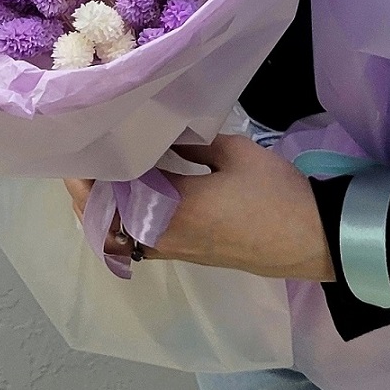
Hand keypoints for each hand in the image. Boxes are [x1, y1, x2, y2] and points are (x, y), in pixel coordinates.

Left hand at [64, 135, 336, 282]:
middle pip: (103, 220)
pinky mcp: (187, 256)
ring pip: (118, 235)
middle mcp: (162, 235)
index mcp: (171, 208)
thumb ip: (193, 142)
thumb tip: (165, 134)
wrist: (313, 240)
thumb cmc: (276, 194)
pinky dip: (123, 220)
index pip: (111, 189)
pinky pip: (138, 241)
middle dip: (84, 191)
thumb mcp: (235, 153)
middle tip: (79, 156)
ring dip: (102, 207)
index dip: (87, 170)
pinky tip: (132, 192)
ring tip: (100, 171)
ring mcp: (174, 250)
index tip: (76, 142)